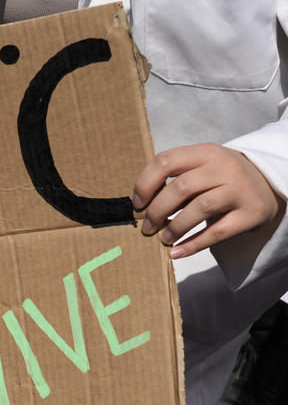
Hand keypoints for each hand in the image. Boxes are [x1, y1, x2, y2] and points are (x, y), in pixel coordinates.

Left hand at [133, 143, 281, 258]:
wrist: (267, 185)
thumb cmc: (220, 180)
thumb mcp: (201, 168)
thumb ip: (175, 179)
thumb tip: (141, 206)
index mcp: (206, 152)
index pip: (166, 161)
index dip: (145, 184)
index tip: (137, 204)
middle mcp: (225, 167)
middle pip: (181, 188)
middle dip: (157, 211)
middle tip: (147, 227)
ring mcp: (241, 189)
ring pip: (199, 208)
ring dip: (175, 228)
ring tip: (163, 239)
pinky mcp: (252, 213)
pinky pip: (217, 232)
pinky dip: (192, 245)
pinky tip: (177, 252)